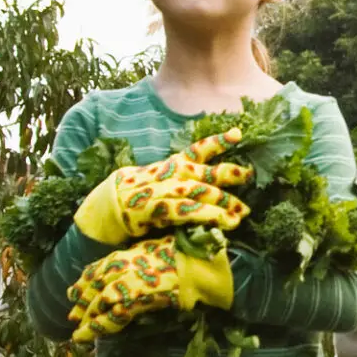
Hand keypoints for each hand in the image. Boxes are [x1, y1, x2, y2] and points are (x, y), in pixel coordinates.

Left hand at [67, 234, 234, 342]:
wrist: (216, 264)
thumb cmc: (198, 254)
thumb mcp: (167, 251)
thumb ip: (149, 260)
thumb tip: (135, 276)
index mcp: (136, 252)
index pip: (102, 266)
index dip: (87, 280)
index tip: (75, 292)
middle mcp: (133, 263)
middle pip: (99, 282)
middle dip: (84, 300)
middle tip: (72, 316)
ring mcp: (140, 279)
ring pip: (105, 298)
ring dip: (91, 316)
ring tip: (79, 333)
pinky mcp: (148, 296)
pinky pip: (122, 310)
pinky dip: (107, 322)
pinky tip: (96, 332)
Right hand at [71, 128, 253, 245]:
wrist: (105, 207)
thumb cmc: (132, 194)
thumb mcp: (155, 178)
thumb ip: (177, 178)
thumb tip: (202, 183)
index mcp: (171, 164)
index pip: (198, 149)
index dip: (219, 141)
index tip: (238, 134)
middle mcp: (172, 174)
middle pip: (208, 172)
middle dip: (232, 175)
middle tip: (251, 177)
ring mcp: (167, 191)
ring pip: (203, 193)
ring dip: (226, 202)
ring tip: (243, 212)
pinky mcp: (161, 210)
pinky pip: (190, 212)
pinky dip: (210, 216)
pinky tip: (226, 222)